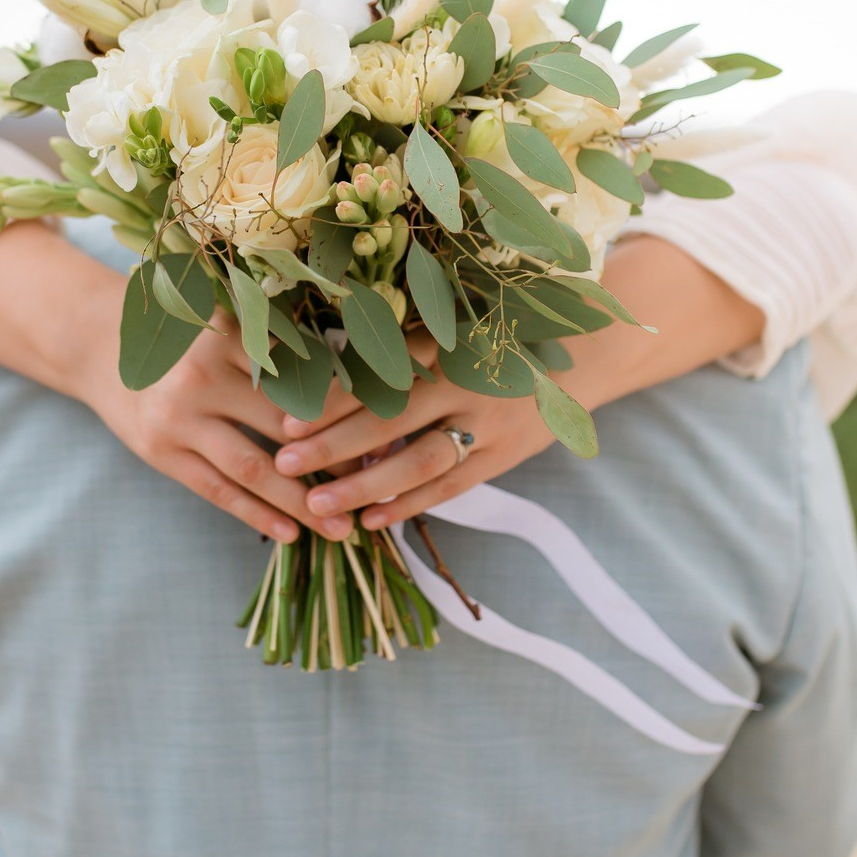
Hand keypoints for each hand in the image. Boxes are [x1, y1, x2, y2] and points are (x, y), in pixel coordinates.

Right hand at [75, 311, 353, 546]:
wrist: (98, 346)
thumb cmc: (184, 337)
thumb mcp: (227, 325)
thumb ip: (279, 349)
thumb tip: (357, 393)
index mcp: (231, 335)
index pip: (303, 379)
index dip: (347, 410)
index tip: (387, 435)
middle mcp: (204, 375)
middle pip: (285, 426)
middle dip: (335, 460)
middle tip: (376, 487)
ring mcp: (179, 417)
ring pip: (254, 468)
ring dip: (302, 503)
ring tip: (341, 528)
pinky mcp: (161, 452)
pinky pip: (217, 491)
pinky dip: (256, 515)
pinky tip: (290, 535)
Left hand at [273, 337, 563, 530]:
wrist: (574, 359)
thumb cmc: (487, 345)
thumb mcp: (445, 336)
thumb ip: (395, 360)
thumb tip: (325, 396)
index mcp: (439, 344)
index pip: (373, 375)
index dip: (327, 400)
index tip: (284, 421)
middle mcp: (460, 381)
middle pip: (388, 418)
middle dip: (331, 445)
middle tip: (283, 464)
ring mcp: (485, 422)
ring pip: (417, 461)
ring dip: (365, 486)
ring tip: (318, 506)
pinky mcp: (502, 455)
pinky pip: (449, 487)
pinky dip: (409, 505)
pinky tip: (370, 521)